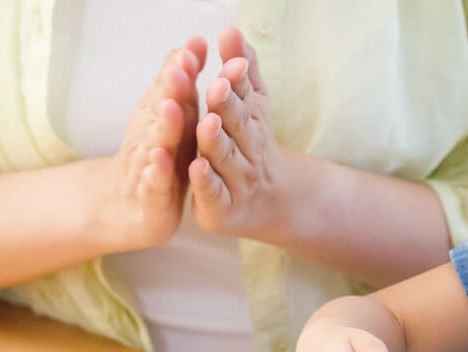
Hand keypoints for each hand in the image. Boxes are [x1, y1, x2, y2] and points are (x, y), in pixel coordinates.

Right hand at [93, 37, 206, 251]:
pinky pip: (153, 180)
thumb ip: (183, 85)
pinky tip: (161, 160)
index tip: (195, 46)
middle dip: (171, 88)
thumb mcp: (175, 119)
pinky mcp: (150, 194)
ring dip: (163, 124)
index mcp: (161, 116)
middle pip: (160, 108)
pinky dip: (157, 170)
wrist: (129, 208)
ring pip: (155, 141)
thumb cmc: (160, 157)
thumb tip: (195, 42)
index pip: (171, 88)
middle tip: (182, 67)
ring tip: (173, 107)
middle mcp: (150, 135)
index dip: (181, 68)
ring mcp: (147, 164)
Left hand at [189, 27, 293, 239]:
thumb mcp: (253, 106)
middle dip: (228, 106)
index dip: (238, 81)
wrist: (271, 202)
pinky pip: (213, 192)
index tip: (230, 63)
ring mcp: (236, 178)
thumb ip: (242, 70)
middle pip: (236, 125)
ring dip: (216, 141)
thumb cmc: (253, 147)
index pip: (244, 97)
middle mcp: (247, 148)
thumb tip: (231, 29)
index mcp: (251, 121)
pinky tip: (196, 167)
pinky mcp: (221, 205)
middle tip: (217, 87)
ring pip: (224, 157)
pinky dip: (206, 181)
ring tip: (207, 123)